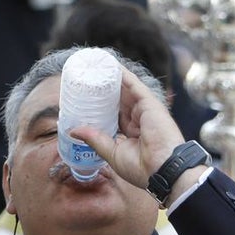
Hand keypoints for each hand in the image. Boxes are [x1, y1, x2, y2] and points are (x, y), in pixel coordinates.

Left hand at [70, 66, 186, 190]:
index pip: (113, 115)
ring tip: (96, 66)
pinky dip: (123, 75)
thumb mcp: (112, 153)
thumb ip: (95, 139)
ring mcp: (144, 110)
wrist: (162, 170)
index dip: (100, 107)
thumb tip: (73, 130)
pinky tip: (111, 65)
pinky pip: (134, 85)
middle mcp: (138, 119)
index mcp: (131, 133)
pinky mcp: (149, 103)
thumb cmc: (141, 168)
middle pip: (118, 100)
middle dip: (104, 90)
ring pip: (125, 90)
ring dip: (111, 77)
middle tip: (87, 78)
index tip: (84, 100)